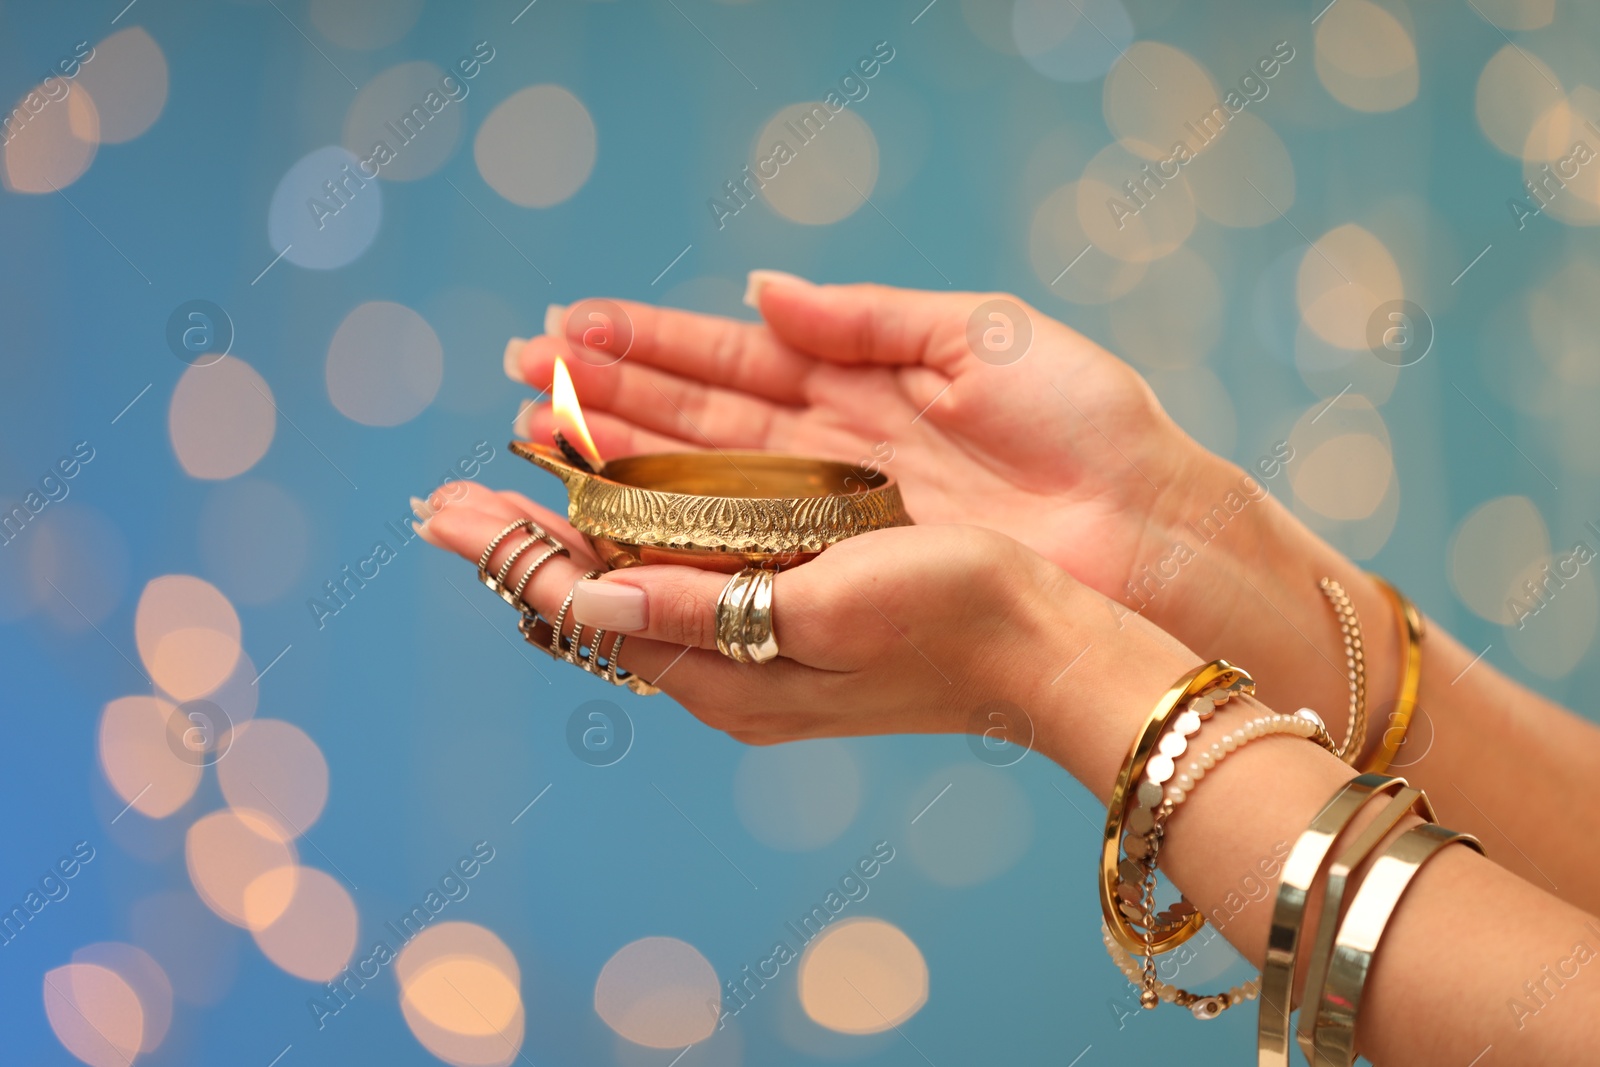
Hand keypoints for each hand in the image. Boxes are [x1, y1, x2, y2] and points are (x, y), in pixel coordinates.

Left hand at [414, 483, 1194, 767]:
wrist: (1044, 647)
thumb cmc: (952, 621)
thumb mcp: (820, 616)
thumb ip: (696, 612)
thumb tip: (582, 604)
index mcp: (726, 669)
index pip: (583, 608)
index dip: (509, 553)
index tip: (440, 508)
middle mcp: (727, 660)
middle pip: (593, 597)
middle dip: (518, 543)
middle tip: (444, 497)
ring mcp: (757, 639)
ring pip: (634, 579)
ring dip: (569, 530)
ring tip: (512, 484)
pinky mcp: (789, 611)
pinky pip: (686, 574)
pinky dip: (634, 534)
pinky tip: (617, 508)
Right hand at [506, 274, 1195, 602]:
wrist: (1152, 535)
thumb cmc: (1086, 425)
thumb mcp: (980, 338)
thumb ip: (865, 316)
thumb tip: (760, 288)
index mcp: (862, 381)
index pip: (731, 356)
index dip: (647, 343)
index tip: (567, 329)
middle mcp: (831, 451)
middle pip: (696, 421)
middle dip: (606, 398)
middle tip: (519, 383)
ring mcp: (833, 516)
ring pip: (703, 483)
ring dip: (618, 460)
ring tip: (536, 435)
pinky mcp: (846, 574)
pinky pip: (743, 546)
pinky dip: (674, 530)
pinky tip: (608, 512)